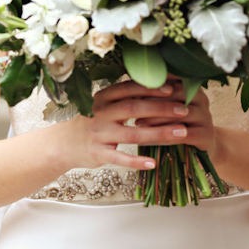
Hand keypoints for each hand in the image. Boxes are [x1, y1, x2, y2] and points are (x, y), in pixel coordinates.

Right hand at [60, 78, 215, 170]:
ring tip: (181, 134)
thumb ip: (126, 96)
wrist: (63, 144)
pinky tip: (153, 163)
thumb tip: (158, 85)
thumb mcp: (104, 104)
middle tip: (185, 110)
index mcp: (104, 97)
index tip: (173, 88)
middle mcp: (100, 113)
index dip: (151, 88)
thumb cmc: (92, 121)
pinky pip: (119, 158)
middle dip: (162, 109)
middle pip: (134, 108)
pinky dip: (136, 161)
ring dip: (159, 134)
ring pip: (132, 134)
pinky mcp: (98, 154)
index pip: (130, 89)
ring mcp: (99, 134)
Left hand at [134, 79, 216, 157]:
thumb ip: (153, 96)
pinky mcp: (207, 135)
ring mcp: (206, 116)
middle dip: (153, 99)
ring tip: (138, 123)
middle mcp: (201, 98)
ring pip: (181, 113)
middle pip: (177, 93)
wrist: (198, 150)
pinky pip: (187, 134)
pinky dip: (168, 135)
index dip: (153, 82)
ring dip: (158, 118)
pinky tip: (154, 138)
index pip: (172, 78)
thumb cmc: (174, 125)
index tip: (133, 87)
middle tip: (132, 107)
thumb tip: (127, 86)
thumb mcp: (164, 108)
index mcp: (190, 86)